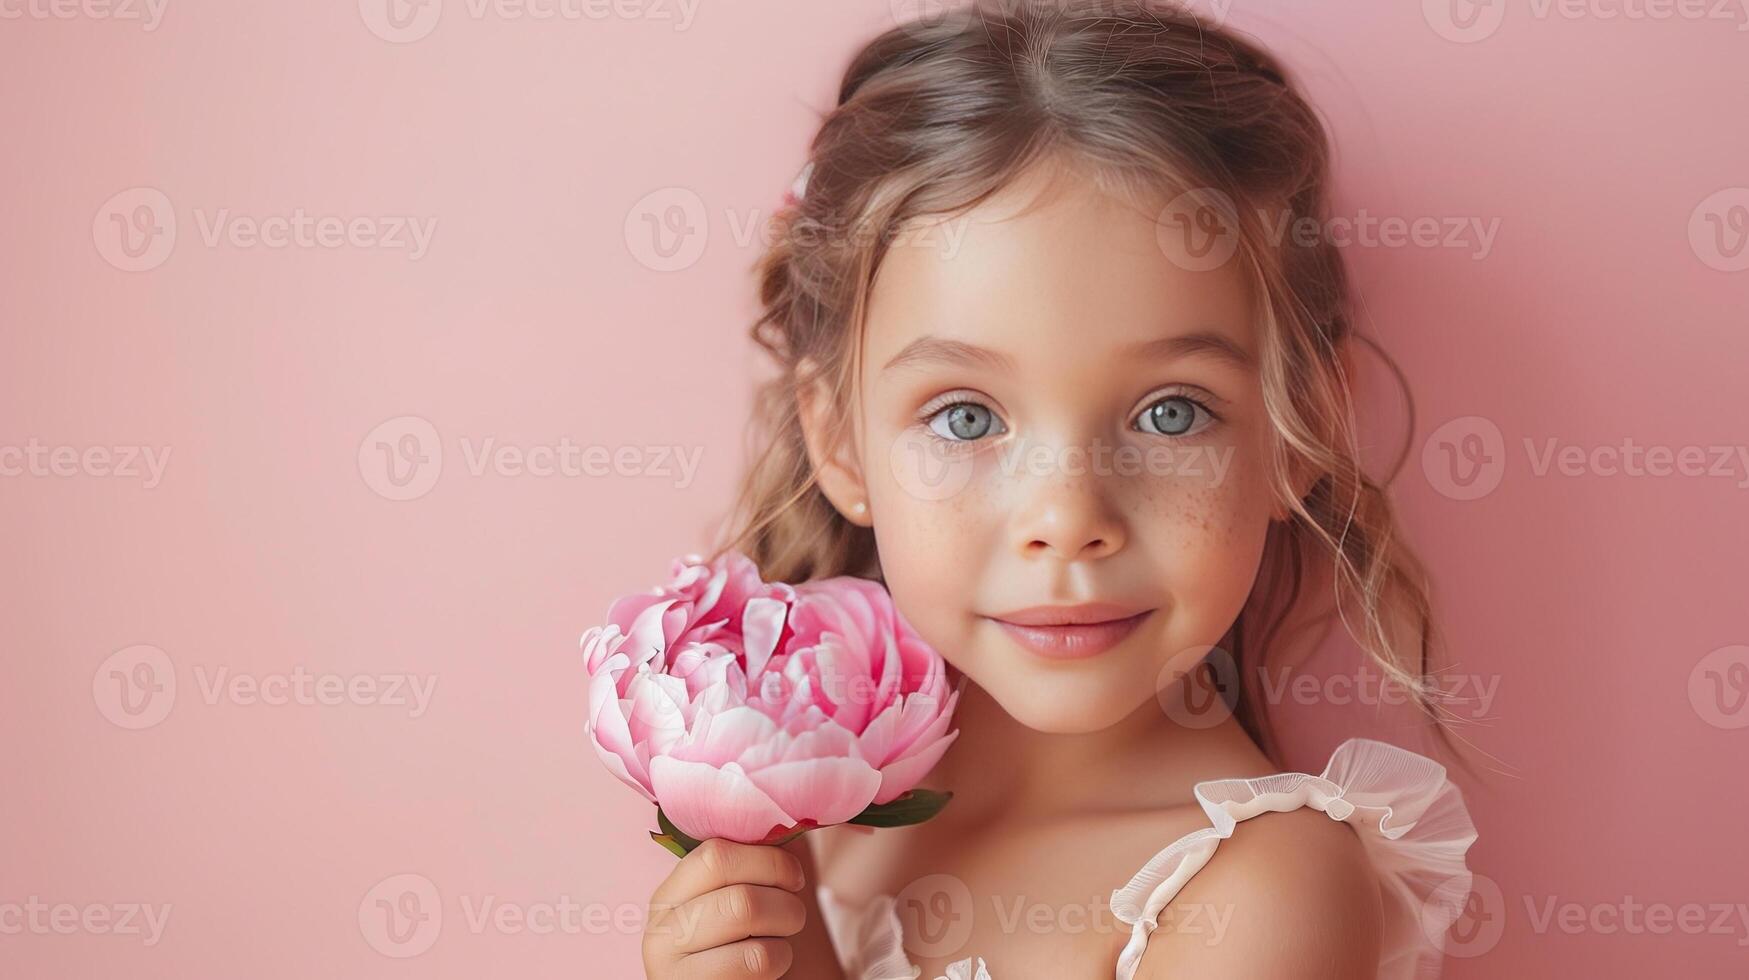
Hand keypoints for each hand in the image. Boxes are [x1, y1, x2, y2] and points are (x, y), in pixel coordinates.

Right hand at [643, 837, 810, 978]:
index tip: (793, 875)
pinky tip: (770, 966)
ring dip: (784, 931)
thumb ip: (747, 860)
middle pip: (739, 898)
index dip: (767, 860)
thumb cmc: (741, 942)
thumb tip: (785, 815)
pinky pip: (757, 963)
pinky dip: (780, 960)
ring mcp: (672, 970)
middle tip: (794, 913)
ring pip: (749, 929)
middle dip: (785, 902)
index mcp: (668, 895)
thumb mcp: (733, 898)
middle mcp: (660, 931)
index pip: (714, 856)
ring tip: (781, 938)